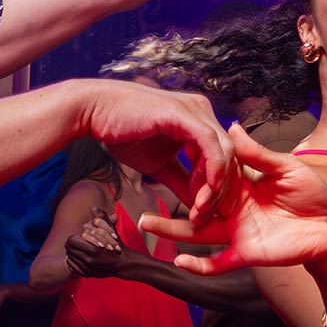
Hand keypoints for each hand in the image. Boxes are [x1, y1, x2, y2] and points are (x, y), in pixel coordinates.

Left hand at [64, 212, 127, 279]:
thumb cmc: (117, 244)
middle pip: (69, 250)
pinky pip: (73, 268)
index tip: (78, 237)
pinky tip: (80, 258)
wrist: (123, 264)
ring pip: (70, 259)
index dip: (73, 237)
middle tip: (77, 242)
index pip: (71, 241)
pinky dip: (75, 262)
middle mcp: (89, 261)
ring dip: (73, 253)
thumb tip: (92, 206)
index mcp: (93, 249)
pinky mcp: (87, 275)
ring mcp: (88, 269)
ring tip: (79, 250)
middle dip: (72, 245)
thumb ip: (101, 217)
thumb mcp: (110, 230)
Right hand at [70, 81, 229, 219]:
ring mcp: (195, 110)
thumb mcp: (159, 165)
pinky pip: (210, 147)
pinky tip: (201, 194)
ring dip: (217, 187)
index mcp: (198, 120)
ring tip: (203, 210)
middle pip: (232, 155)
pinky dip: (210, 173)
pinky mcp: (185, 114)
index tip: (212, 212)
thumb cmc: (123, 133)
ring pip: (226, 152)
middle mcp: (202, 111)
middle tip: (214, 216)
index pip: (224, 155)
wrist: (95, 113)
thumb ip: (181, 182)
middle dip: (225, 190)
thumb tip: (196, 204)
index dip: (222, 186)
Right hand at [137, 123, 326, 274]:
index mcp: (241, 185)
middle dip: (166, 201)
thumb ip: (257, 153)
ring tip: (145, 222)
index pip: (208, 177)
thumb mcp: (286, 168)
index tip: (166, 155)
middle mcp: (233, 209)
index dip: (191, 172)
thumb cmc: (313, 194)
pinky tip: (179, 261)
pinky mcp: (247, 253)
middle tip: (141, 187)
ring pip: (197, 233)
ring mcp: (237, 232)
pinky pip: (219, 263)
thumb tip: (232, 127)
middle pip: (193, 206)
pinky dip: (200, 265)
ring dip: (172, 229)